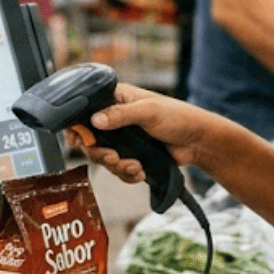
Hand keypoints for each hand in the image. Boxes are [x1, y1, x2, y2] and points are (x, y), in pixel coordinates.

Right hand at [75, 84, 214, 180]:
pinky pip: (119, 169)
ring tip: (135, 167)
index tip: (75, 140)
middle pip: (92, 140)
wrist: (198, 142)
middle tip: (113, 158)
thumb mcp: (149, 111)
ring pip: (105, 158)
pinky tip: (141, 172)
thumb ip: (120, 114)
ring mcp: (123, 139)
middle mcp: (116, 119)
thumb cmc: (178, 116)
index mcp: (117, 99)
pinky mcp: (132, 155)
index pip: (86, 110)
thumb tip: (95, 120)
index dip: (77, 126)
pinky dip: (128, 174)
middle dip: (101, 153)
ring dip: (118, 166)